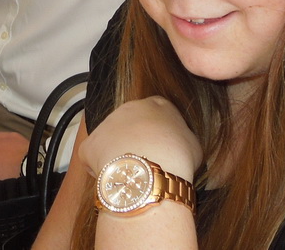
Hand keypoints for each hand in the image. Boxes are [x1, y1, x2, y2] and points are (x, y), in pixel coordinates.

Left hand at [80, 97, 202, 181]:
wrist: (150, 171)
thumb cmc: (177, 158)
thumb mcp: (194, 145)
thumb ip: (184, 138)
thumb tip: (181, 145)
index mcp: (156, 104)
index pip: (156, 112)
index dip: (159, 133)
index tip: (163, 149)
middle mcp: (129, 107)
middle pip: (131, 124)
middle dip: (136, 141)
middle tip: (147, 163)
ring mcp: (107, 123)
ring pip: (111, 139)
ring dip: (118, 154)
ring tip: (131, 175)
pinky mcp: (90, 143)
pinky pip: (92, 156)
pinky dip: (99, 168)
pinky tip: (113, 180)